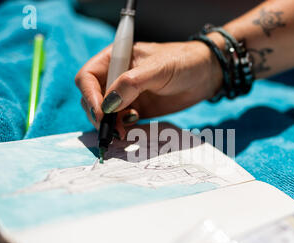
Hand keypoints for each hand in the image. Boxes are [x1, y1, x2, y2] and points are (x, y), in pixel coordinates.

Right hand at [75, 40, 222, 136]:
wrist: (206, 75)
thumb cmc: (183, 62)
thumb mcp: (157, 69)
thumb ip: (131, 84)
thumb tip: (108, 104)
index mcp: (115, 59)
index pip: (87, 77)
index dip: (90, 95)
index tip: (101, 112)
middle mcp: (115, 77)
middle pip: (91, 97)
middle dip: (98, 114)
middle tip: (112, 128)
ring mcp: (125, 95)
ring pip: (104, 112)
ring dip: (108, 124)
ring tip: (122, 132)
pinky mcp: (136, 109)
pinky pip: (120, 121)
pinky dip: (120, 129)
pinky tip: (128, 131)